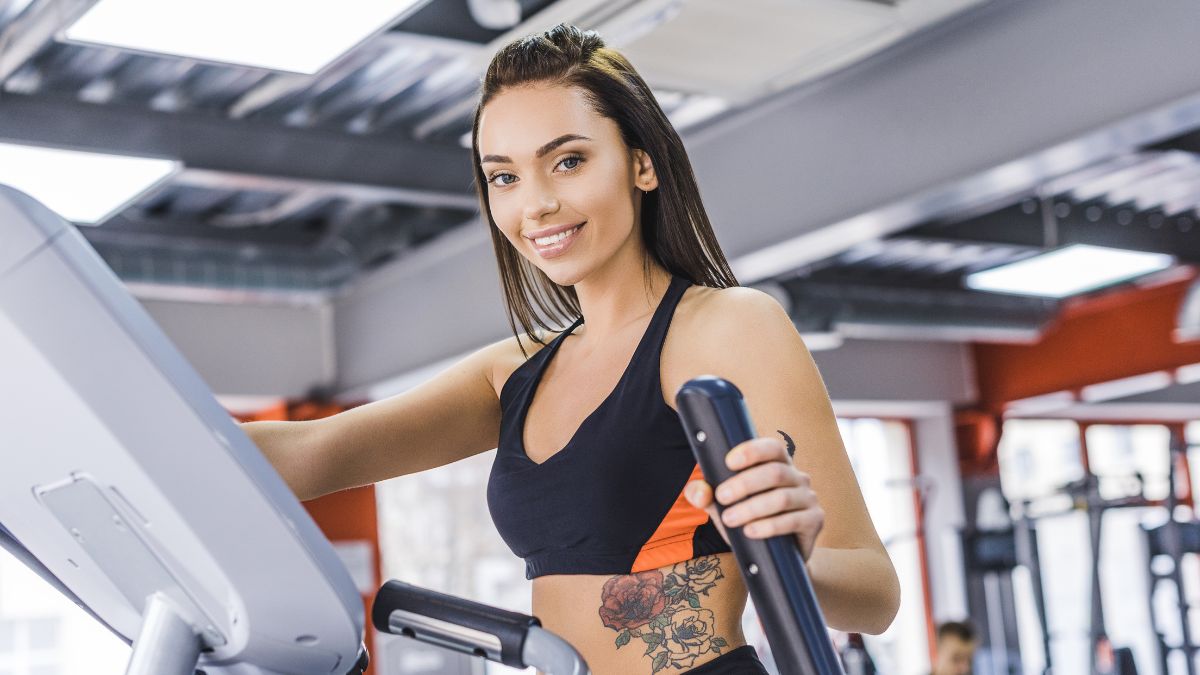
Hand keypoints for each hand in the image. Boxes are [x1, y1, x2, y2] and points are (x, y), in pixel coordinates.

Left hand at [683, 437, 823, 559]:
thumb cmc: (748, 520)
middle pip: (774, 472)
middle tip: (722, 496)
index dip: (752, 451)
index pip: (771, 448)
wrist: (775, 556)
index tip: (729, 461)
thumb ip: (707, 497)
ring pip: (781, 498)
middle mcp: (797, 477)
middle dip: (745, 484)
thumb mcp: (724, 507)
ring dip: (752, 508)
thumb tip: (697, 491)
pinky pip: (792, 521)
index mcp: (778, 465)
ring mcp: (808, 499)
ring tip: (730, 518)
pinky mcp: (815, 521)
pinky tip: (750, 531)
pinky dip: (768, 526)